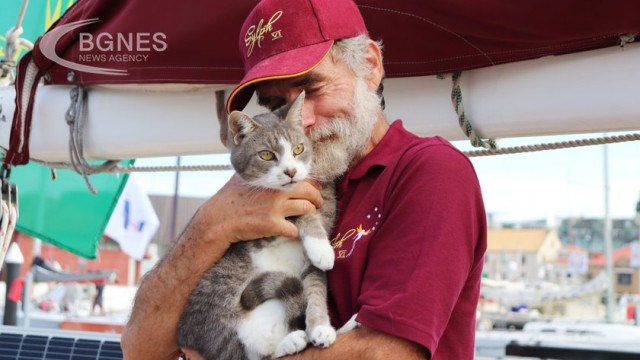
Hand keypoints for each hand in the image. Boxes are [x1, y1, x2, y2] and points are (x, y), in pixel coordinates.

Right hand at [191, 175, 322, 244]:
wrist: (217, 220)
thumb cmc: (228, 199)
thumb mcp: (243, 178)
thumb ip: (260, 172)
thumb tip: (267, 164)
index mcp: (271, 178)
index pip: (301, 177)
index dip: (311, 184)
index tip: (313, 188)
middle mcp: (276, 191)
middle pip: (310, 192)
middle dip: (317, 199)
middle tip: (318, 203)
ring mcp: (276, 209)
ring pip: (307, 210)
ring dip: (310, 214)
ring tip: (309, 215)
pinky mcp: (273, 225)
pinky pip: (295, 230)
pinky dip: (297, 233)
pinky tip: (294, 233)